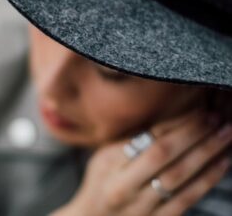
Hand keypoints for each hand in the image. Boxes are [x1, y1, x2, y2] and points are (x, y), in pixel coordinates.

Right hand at [52, 109, 230, 215]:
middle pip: (169, 161)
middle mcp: (128, 191)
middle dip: (197, 138)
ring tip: (226, 137)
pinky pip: (187, 200)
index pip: (152, 146)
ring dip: (208, 157)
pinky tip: (222, 164)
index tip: (200, 113)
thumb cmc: (99, 179)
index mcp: (112, 169)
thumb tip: (167, 120)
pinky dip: (207, 180)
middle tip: (219, 120)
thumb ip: (131, 140)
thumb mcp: (105, 155)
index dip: (179, 129)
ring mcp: (144, 209)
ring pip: (182, 181)